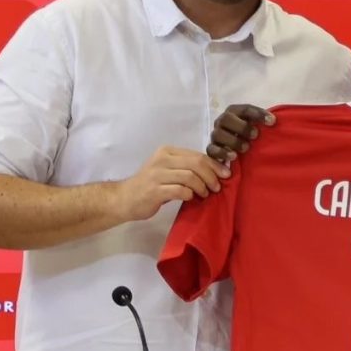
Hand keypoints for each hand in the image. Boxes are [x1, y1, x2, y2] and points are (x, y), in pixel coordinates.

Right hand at [112, 146, 226, 221]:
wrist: (124, 198)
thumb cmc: (150, 185)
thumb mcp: (168, 170)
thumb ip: (186, 167)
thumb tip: (215, 171)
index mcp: (167, 152)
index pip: (197, 155)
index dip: (215, 165)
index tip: (226, 174)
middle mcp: (162, 159)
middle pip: (196, 164)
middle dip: (211, 176)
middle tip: (217, 187)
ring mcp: (157, 174)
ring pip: (190, 177)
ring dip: (202, 187)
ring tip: (204, 194)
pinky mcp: (155, 190)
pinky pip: (180, 191)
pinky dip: (190, 195)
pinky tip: (190, 198)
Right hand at [207, 103, 275, 168]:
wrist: (233, 149)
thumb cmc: (248, 134)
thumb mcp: (256, 125)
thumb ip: (264, 121)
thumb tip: (275, 121)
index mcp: (234, 112)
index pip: (245, 109)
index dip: (259, 114)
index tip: (272, 122)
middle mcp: (222, 121)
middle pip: (227, 119)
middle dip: (242, 127)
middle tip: (255, 135)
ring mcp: (215, 135)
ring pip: (218, 134)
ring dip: (233, 141)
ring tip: (246, 148)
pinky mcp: (211, 149)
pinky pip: (212, 150)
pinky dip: (223, 153)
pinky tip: (234, 157)